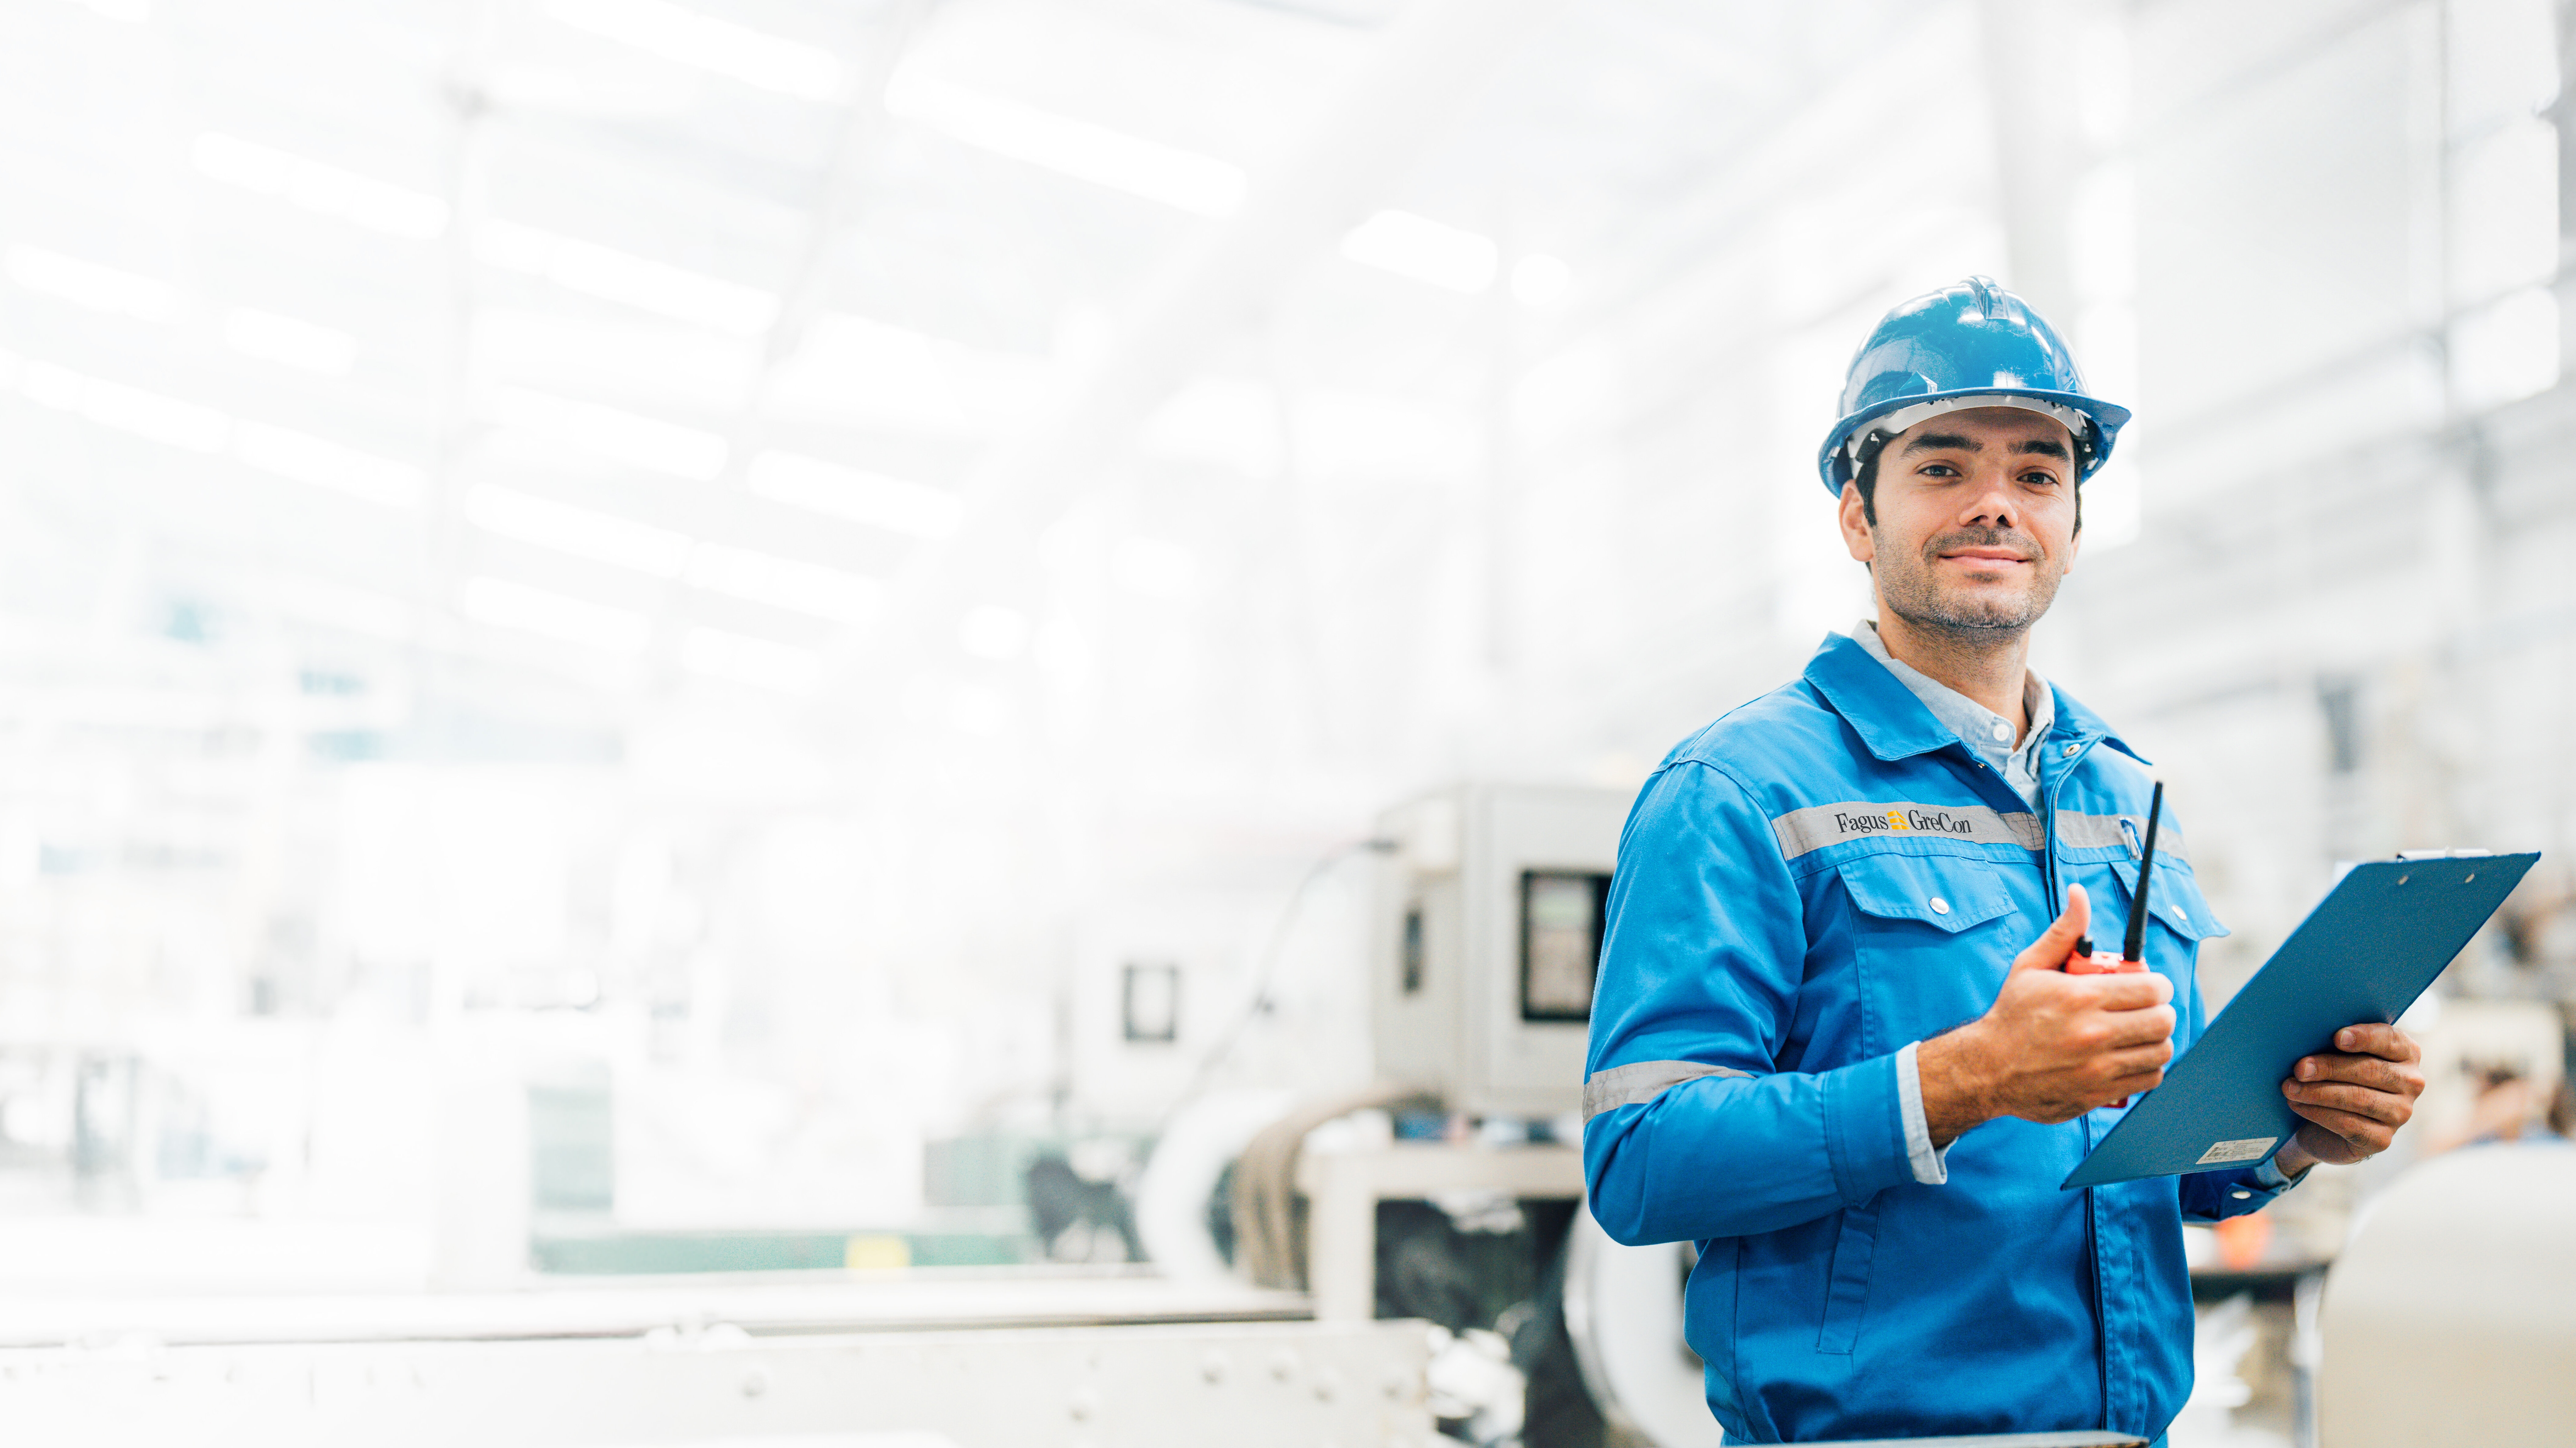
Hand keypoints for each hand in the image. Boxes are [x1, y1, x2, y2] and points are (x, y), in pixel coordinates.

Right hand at [1917, 885, 2177, 1144]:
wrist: (1987, 1068)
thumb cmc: (2011, 1014)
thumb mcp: (2030, 966)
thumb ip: (2064, 931)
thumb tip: (2080, 893)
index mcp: (2080, 997)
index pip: (2151, 988)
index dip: (2158, 984)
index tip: (2149, 986)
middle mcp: (2093, 1033)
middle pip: (2163, 1021)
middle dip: (2160, 1010)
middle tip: (2146, 1008)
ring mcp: (2098, 1067)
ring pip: (2161, 1051)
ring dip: (2156, 1039)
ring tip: (2138, 1032)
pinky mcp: (2099, 1093)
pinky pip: (2149, 1079)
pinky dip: (2148, 1066)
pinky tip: (2130, 1056)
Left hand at [2269, 1023, 2424, 1173]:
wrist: (2330, 1123)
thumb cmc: (2336, 1076)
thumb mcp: (2339, 1054)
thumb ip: (2337, 1042)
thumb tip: (2308, 1035)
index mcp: (2405, 1052)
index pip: (2391, 1040)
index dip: (2365, 1037)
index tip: (2337, 1038)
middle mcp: (2411, 1082)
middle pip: (2370, 1070)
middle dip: (2330, 1068)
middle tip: (2299, 1069)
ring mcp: (2400, 1113)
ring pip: (2359, 1098)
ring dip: (2318, 1093)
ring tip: (2289, 1088)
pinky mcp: (2382, 1139)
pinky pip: (2349, 1125)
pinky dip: (2319, 1113)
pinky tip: (2297, 1105)